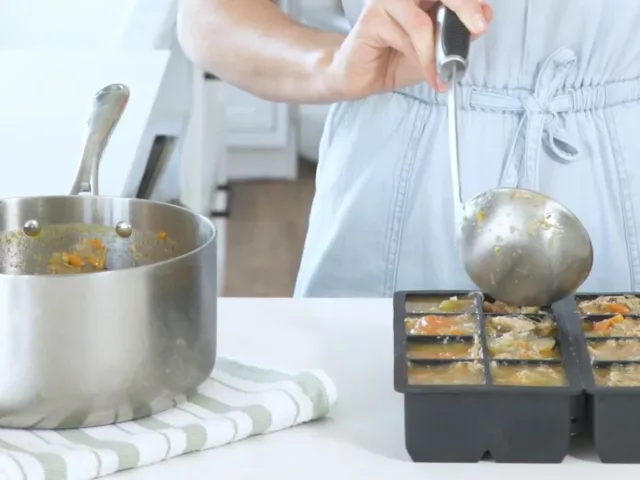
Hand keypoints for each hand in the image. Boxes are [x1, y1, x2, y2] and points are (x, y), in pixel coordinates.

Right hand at [326, 0, 492, 100]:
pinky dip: (421, 60)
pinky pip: (406, 38)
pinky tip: (427, 73)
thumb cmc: (393, 60)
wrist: (360, 77)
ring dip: (436, 51)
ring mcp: (386, 1)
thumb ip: (457, 34)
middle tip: (477, 28)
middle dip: (463, 7)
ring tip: (442, 71)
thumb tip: (483, 19)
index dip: (468, 2)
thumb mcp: (434, 51)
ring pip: (422, 21)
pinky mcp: (372, 17)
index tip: (483, 19)